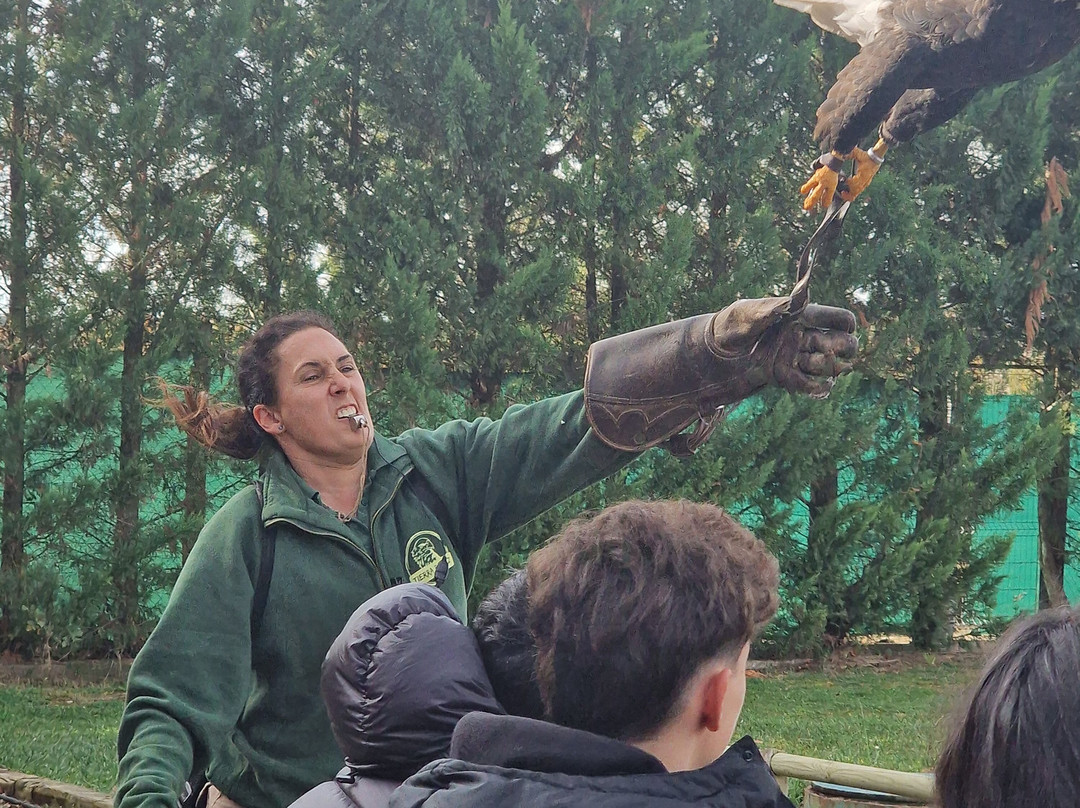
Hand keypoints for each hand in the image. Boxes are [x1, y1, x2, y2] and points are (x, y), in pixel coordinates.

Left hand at [709, 297, 857, 397]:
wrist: (709, 353)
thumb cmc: (727, 325)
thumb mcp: (743, 314)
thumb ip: (765, 312)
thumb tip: (786, 306)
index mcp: (798, 316)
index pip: (835, 318)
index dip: (844, 323)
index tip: (846, 328)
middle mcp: (800, 337)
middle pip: (840, 342)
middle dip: (841, 347)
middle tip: (823, 349)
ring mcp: (794, 357)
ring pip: (827, 365)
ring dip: (824, 366)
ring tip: (806, 363)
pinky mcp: (783, 376)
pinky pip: (807, 384)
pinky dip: (814, 387)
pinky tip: (818, 387)